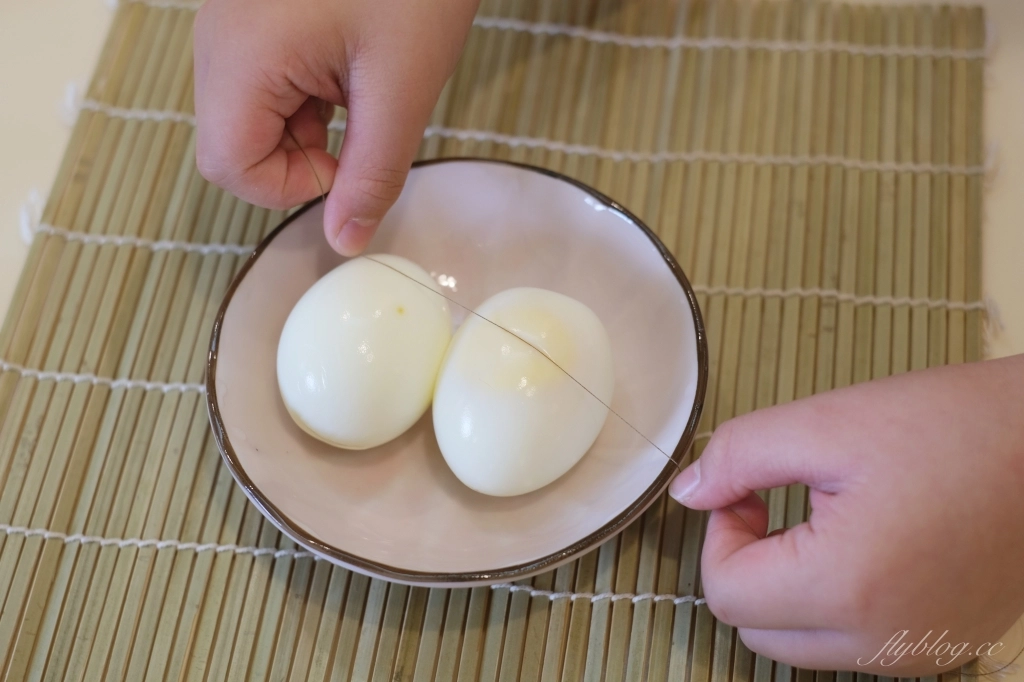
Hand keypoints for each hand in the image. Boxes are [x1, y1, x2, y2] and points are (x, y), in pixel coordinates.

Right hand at [193, 0, 478, 254]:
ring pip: (251, 115)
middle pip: (235, 144)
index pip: (230, 166)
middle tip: (363, 128)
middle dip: (299, 158)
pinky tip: (352, 67)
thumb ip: (373, 174)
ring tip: (364, 87)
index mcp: (242, 56)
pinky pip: (265, 80)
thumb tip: (347, 240)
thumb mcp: (402, 88)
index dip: (291, 187)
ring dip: (308, 128)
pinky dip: (307, 95)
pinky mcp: (254, 15)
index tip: (349, 168)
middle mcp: (219, 40)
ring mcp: (232, 24)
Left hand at [670, 354, 1023, 674]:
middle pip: (756, 630)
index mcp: (846, 588)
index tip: (749, 490)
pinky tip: (864, 546)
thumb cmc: (949, 427)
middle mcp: (881, 642)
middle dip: (747, 566)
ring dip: (788, 588)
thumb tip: (687, 494)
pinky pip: (854, 645)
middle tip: (776, 502)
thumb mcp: (826, 422)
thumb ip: (738, 457)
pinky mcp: (941, 645)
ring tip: (824, 520)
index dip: (720, 535)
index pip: (726, 595)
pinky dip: (835, 604)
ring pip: (801, 645)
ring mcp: (917, 652)